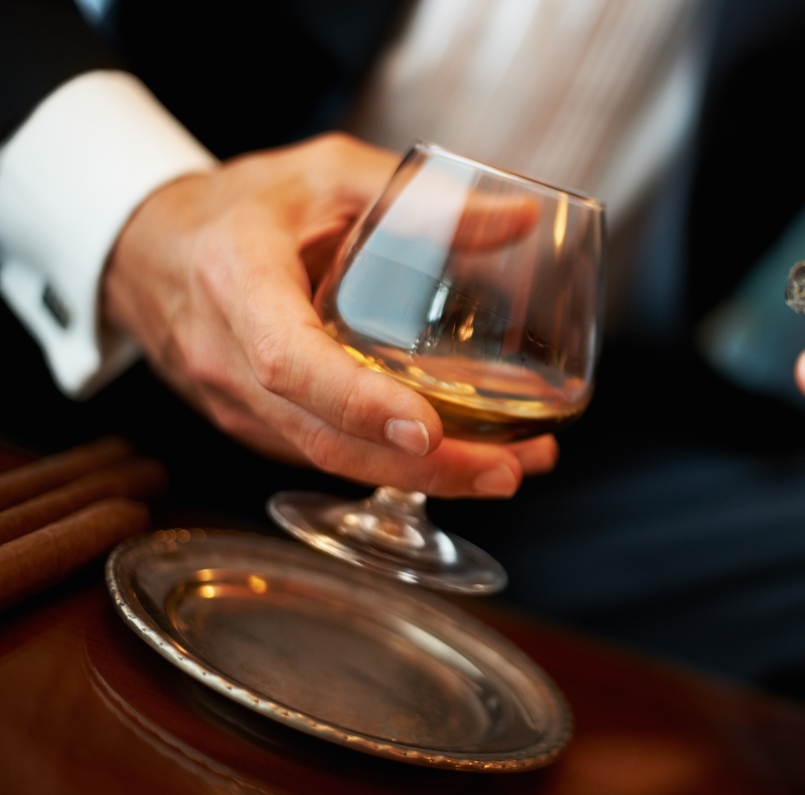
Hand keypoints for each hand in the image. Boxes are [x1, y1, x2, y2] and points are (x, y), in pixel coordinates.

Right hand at [104, 133, 556, 496]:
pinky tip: (456, 459)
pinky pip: (321, 455)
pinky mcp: (252, 424)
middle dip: (420, 467)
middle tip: (505, 469)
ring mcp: (233, 402)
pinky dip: (389, 467)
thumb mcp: (326, 174)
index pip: (290, 361)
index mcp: (237, 280)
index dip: (358, 402)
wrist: (153, 245)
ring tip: (504, 468)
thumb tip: (519, 218)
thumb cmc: (242, 206)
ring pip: (327, 459)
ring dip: (420, 477)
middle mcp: (226, 356)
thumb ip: (418, 197)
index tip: (428, 428)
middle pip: (323, 436)